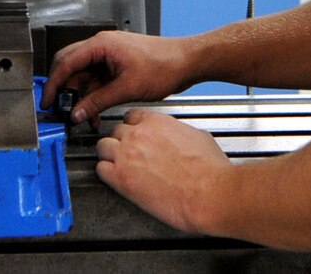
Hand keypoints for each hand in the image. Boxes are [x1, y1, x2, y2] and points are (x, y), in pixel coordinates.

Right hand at [43, 30, 193, 125]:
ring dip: (82, 97)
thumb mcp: (127, 88)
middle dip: (65, 90)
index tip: (48, 101)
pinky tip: (96, 113)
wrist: (186, 62)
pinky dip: (94, 97)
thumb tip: (77, 112)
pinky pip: (97, 81)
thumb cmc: (163, 65)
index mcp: (100, 45)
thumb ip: (98, 101)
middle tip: (60, 109)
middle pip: (71, 67)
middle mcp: (101, 47)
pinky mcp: (116, 66)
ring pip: (84, 77)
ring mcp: (109, 56)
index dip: (54, 84)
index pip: (66, 63)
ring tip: (83, 118)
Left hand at [95, 108, 230, 234]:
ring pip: (103, 147)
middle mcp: (138, 134)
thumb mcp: (198, 136)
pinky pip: (101, 170)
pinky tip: (115, 179)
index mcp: (156, 122)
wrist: (207, 193)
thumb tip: (179, 136)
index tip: (136, 137)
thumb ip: (180, 132)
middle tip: (128, 154)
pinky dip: (106, 174)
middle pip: (115, 131)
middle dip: (120, 142)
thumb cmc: (209, 169)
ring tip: (118, 165)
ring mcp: (127, 155)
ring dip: (109, 155)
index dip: (133, 129)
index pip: (132, 117)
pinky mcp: (121, 178)